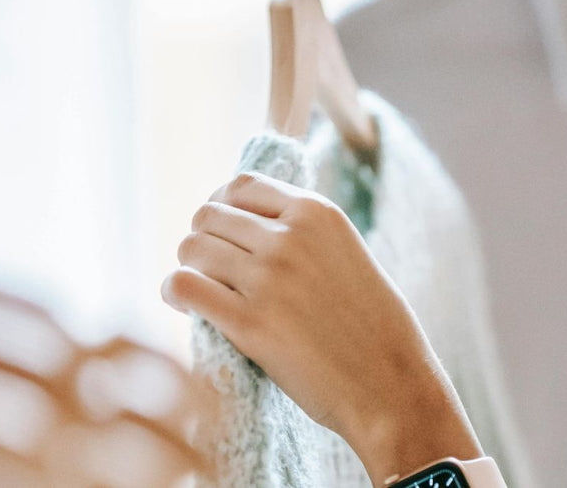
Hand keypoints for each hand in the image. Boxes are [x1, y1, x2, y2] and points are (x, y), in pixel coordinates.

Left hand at [161, 172, 482, 483]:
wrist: (389, 382)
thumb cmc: (372, 326)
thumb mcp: (346, 254)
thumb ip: (304, 233)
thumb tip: (247, 224)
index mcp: (318, 213)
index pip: (242, 185)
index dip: (223, 207)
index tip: (223, 232)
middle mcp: (291, 237)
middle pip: (208, 215)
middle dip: (203, 239)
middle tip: (212, 269)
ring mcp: (269, 278)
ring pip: (191, 248)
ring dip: (189, 268)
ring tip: (201, 290)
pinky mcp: (249, 323)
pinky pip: (184, 287)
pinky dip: (176, 292)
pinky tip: (187, 307)